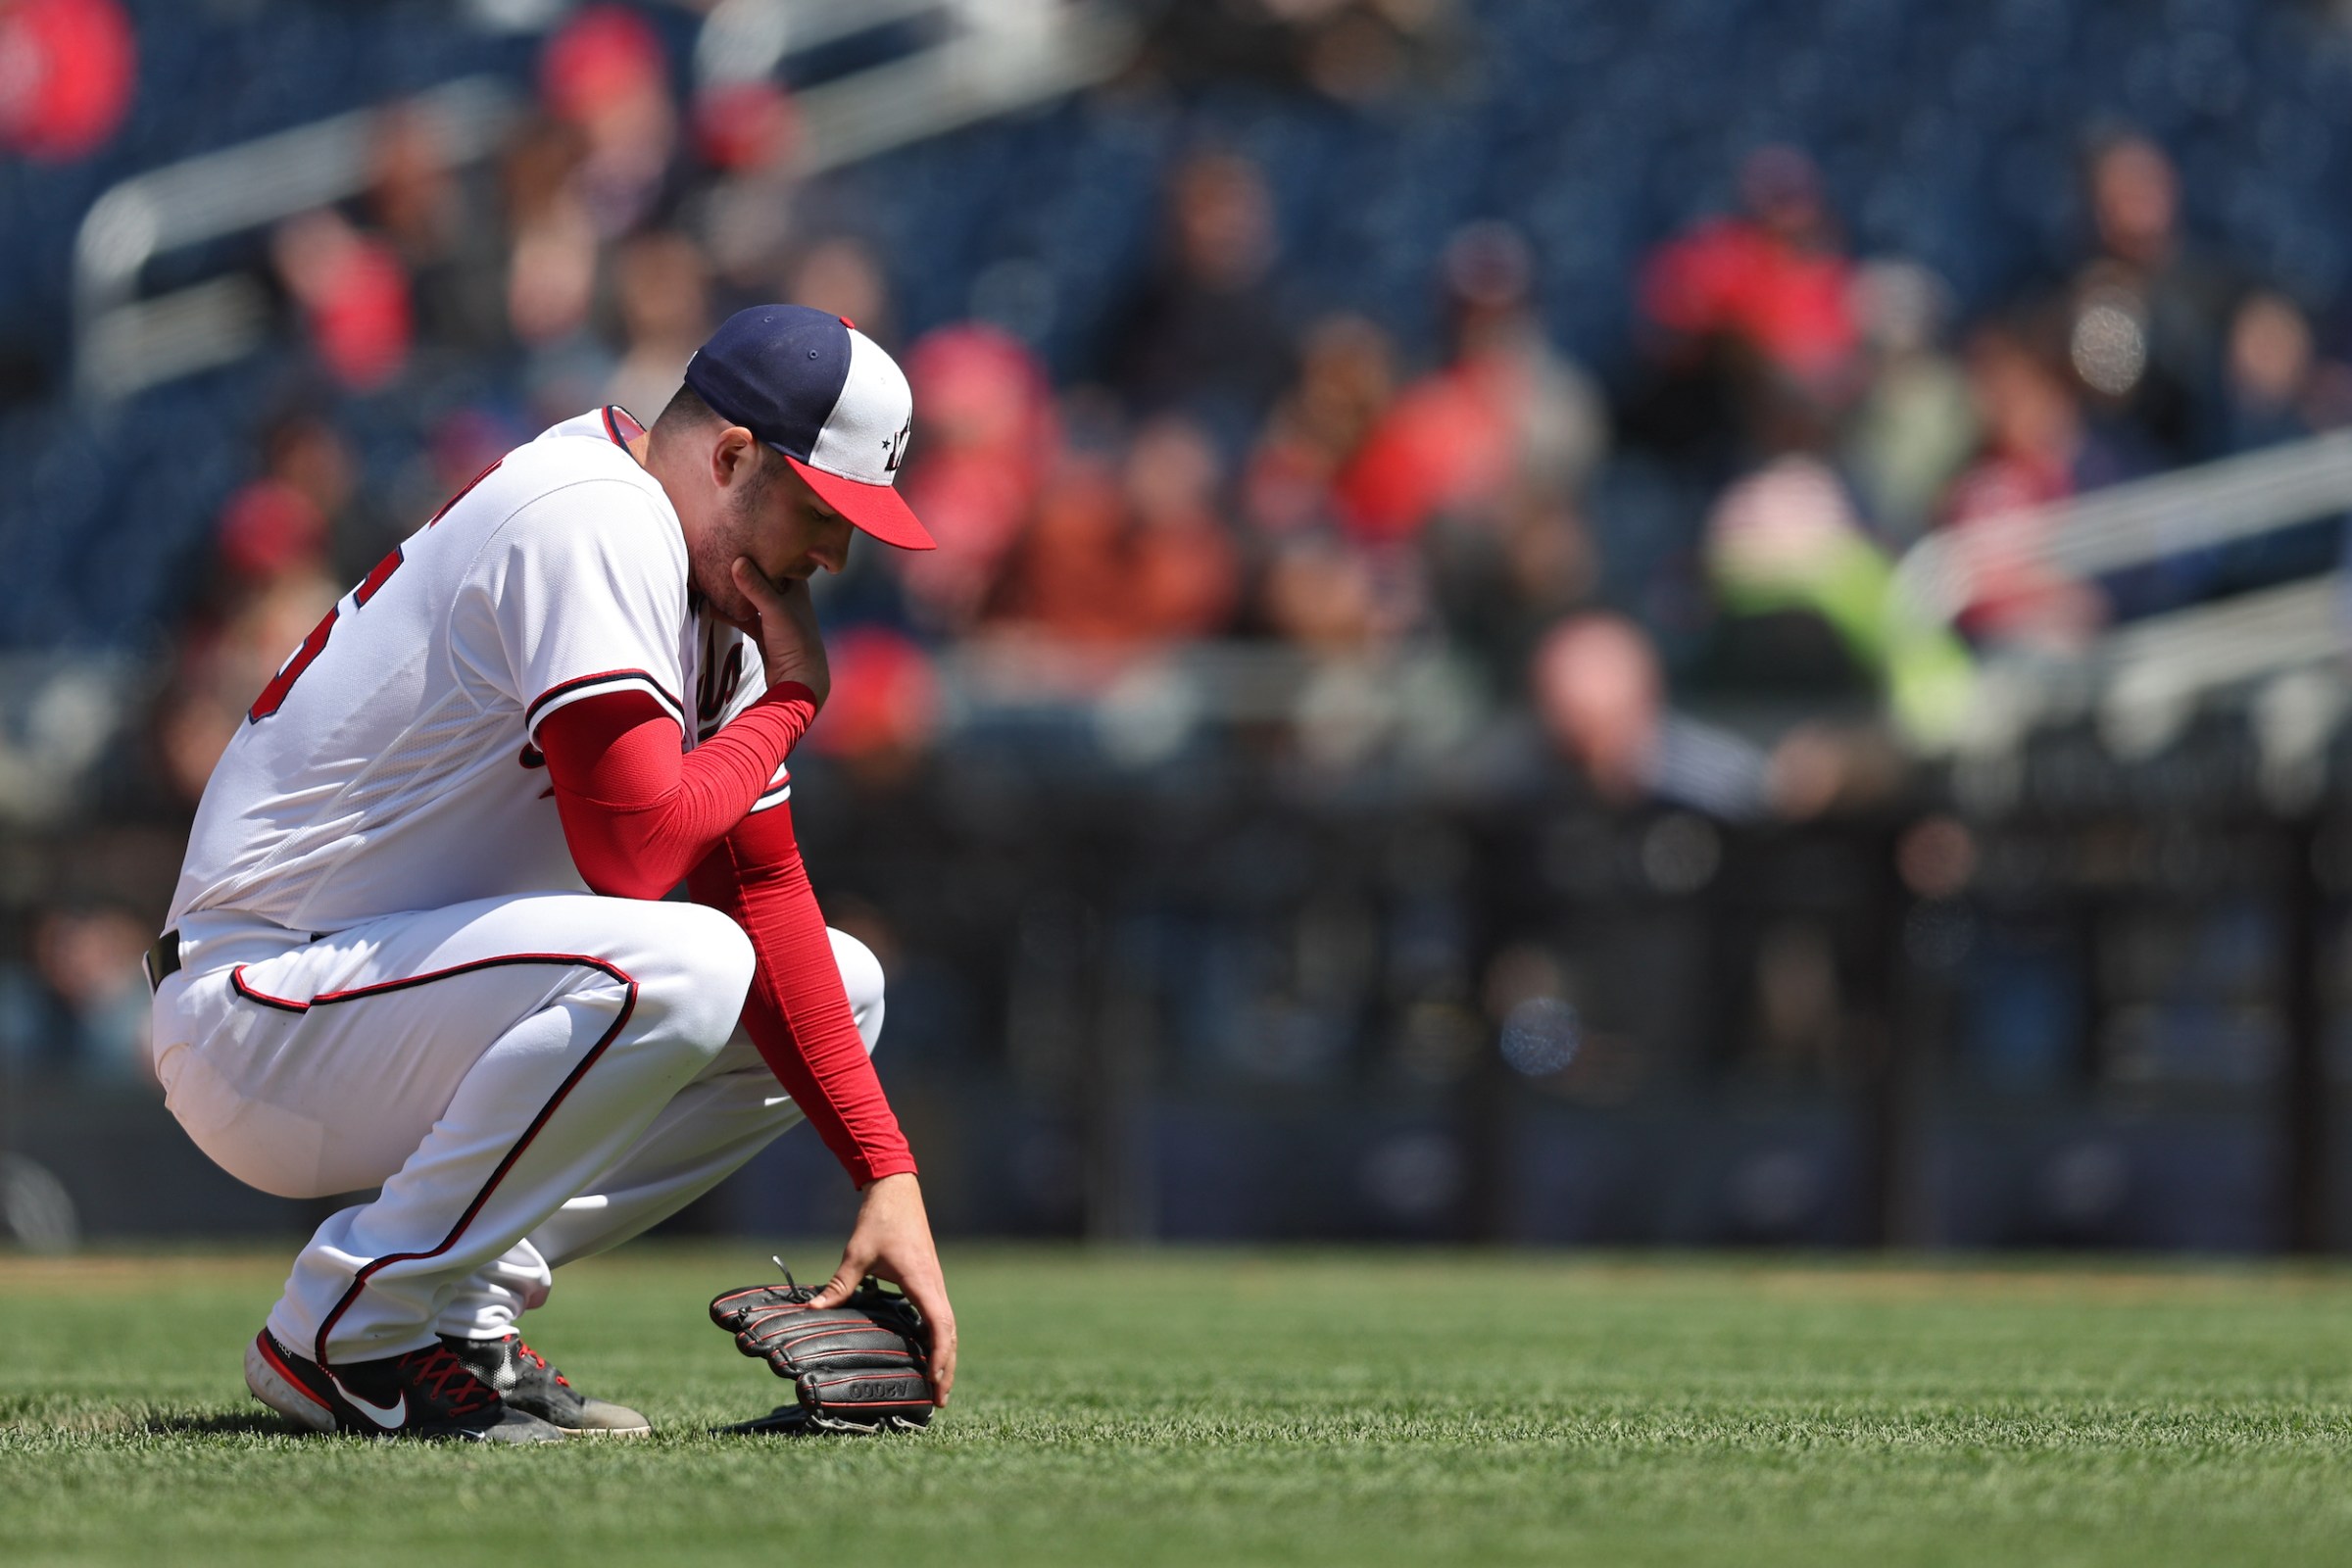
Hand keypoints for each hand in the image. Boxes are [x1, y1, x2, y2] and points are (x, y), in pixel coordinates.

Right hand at [725, 557, 829, 705]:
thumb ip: (756, 587)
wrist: (800, 680)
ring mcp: (776, 617)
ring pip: (752, 598)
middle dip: (744, 570)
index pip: (779, 561)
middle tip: (721, 557)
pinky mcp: (765, 633)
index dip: (764, 550)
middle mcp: (788, 599)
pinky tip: (712, 608)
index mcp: (797, 588)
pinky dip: (731, 613)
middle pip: (763, 579)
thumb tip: (737, 560)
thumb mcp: (775, 610)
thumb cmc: (796, 641)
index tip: (742, 539)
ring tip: (713, 580)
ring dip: (736, 592)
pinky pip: (745, 617)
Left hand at [804, 1172, 957, 1405]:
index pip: (940, 1326)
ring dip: (945, 1355)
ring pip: (947, 1326)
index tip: (934, 1382)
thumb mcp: (856, 1253)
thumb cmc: (879, 1220)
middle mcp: (934, 1284)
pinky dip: (938, 1338)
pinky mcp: (929, 1279)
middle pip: (950, 1334)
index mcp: (922, 1281)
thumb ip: (838, 1286)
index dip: (939, 1356)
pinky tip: (927, 1352)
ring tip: (938, 1385)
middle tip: (939, 1402)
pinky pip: (939, 1315)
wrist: (896, 1189)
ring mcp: (934, 1282)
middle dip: (947, 1368)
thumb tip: (811, 1311)